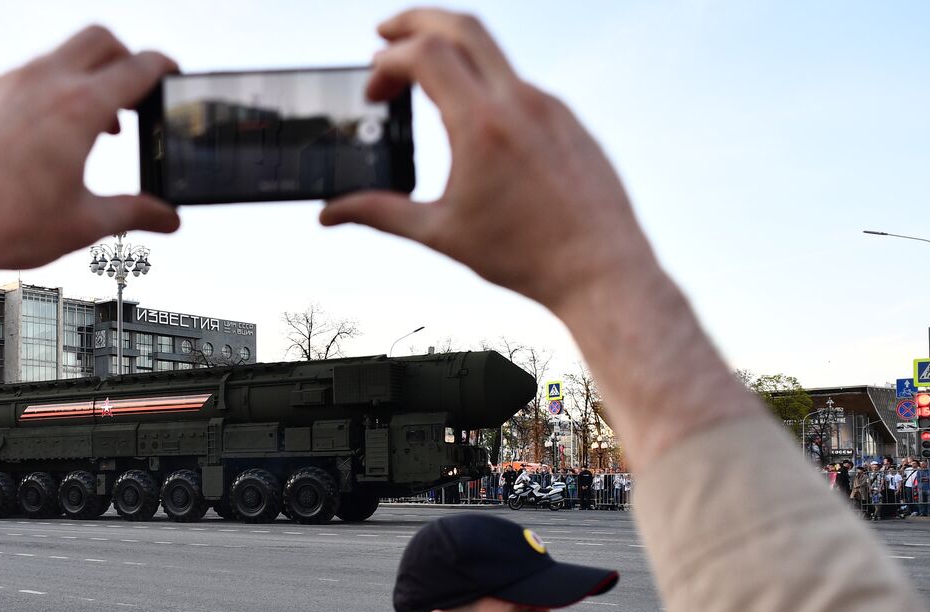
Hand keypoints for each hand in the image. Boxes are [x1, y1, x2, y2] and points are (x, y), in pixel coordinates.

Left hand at [0, 25, 179, 280]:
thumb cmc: (2, 226)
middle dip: (125, 58)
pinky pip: (20, 80)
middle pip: (99, 40)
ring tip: (89, 125)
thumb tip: (166, 218)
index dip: (164, 68)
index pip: (137, 67)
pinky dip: (44, 94)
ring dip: (83, 79)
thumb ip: (133, 214)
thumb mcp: (83, 223)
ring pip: (56, 59)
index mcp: (78, 108)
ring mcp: (2, 85)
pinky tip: (41, 138)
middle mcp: (40, 83)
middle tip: (135, 92)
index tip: (171, 75)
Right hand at [320, 8, 658, 313]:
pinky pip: (519, 84)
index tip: (373, 89)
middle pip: (462, 26)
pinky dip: (484, 84)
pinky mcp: (568, 119)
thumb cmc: (522, 256)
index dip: (389, 61)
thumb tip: (329, 213)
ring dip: (452, 54)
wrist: (600, 269)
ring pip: (493, 54)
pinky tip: (470, 118)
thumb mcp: (441, 234)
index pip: (426, 55)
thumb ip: (380, 213)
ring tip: (423, 79)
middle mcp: (520, 102)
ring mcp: (550, 105)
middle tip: (384, 33)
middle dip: (416, 20)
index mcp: (482, 126)